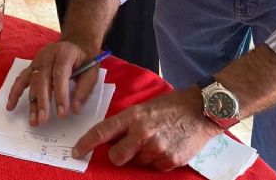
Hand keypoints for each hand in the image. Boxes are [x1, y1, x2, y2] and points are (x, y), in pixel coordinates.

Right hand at [6, 41, 91, 125]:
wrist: (77, 44)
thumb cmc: (85, 60)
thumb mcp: (92, 72)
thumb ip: (84, 90)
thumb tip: (74, 110)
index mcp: (65, 53)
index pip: (60, 74)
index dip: (60, 94)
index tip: (62, 114)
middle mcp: (48, 55)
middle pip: (42, 78)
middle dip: (43, 101)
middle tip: (44, 120)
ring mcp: (38, 59)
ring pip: (31, 81)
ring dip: (31, 102)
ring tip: (33, 120)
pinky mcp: (32, 66)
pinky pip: (22, 79)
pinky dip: (15, 92)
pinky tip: (11, 106)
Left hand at [71, 88, 220, 170]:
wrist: (199, 110)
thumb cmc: (169, 107)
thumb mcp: (143, 109)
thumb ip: (127, 124)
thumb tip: (111, 140)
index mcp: (132, 116)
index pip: (102, 132)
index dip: (87, 143)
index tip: (76, 151)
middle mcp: (141, 133)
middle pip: (116, 156)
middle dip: (118, 155)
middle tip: (128, 147)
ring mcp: (156, 148)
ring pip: (137, 162)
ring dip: (142, 155)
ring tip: (156, 139)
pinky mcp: (169, 160)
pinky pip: (154, 168)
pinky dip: (157, 161)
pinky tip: (167, 146)